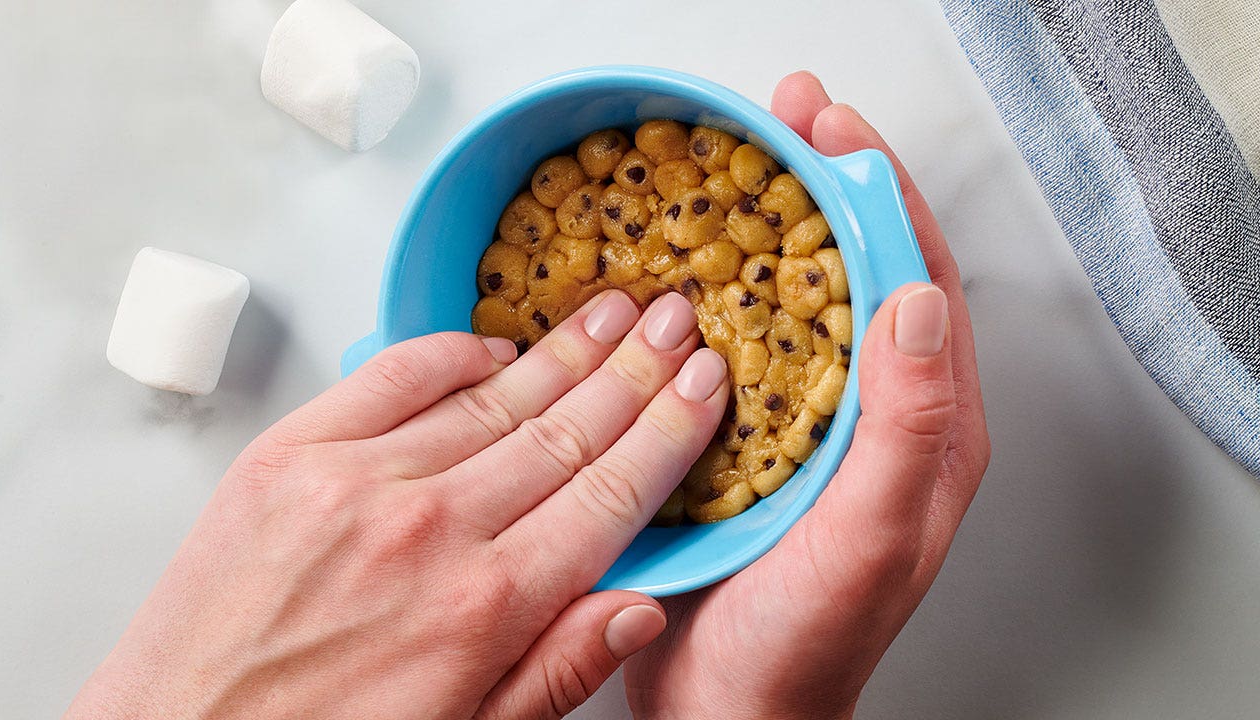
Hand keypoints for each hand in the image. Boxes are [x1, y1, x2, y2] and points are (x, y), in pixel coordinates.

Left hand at [65, 290, 729, 719]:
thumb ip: (556, 671)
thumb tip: (641, 607)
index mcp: (486, 606)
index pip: (609, 495)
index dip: (668, 431)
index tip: (703, 382)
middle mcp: (430, 529)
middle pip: (563, 431)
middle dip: (633, 370)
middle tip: (674, 319)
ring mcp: (355, 482)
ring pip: (490, 399)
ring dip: (561, 352)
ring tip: (611, 312)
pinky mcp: (288, 457)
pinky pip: (389, 377)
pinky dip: (449, 353)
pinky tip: (493, 342)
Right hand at [623, 72, 991, 718]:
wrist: (728, 715)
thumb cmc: (802, 649)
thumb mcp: (868, 539)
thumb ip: (906, 428)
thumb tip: (918, 302)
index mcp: (923, 431)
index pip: (918, 282)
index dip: (881, 195)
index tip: (836, 133)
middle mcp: (872, 417)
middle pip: (859, 272)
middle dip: (827, 185)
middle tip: (786, 121)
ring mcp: (809, 424)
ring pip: (797, 299)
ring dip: (771, 225)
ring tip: (735, 166)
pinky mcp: (749, 440)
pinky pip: (742, 345)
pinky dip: (718, 290)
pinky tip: (684, 265)